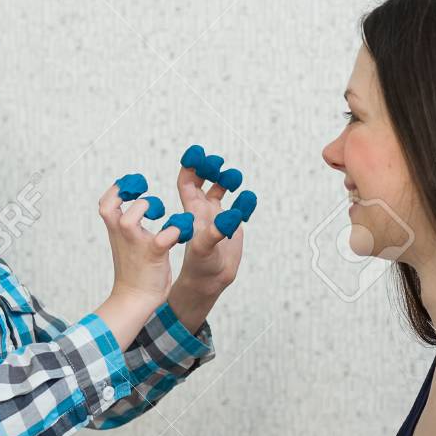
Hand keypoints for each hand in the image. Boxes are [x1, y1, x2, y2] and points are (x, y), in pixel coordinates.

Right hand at [98, 183, 179, 308]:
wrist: (134, 299)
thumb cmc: (134, 270)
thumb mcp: (127, 243)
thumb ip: (131, 227)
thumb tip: (139, 212)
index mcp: (116, 231)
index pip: (105, 203)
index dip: (117, 190)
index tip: (134, 187)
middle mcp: (122, 235)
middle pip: (107, 207)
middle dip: (126, 194)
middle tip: (145, 196)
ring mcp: (136, 245)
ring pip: (129, 219)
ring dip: (147, 208)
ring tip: (160, 213)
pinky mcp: (154, 255)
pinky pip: (163, 237)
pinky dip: (176, 229)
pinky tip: (182, 230)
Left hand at [174, 164, 244, 295]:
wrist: (209, 281)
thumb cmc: (200, 266)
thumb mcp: (205, 248)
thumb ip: (217, 232)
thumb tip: (231, 216)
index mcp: (192, 211)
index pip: (187, 182)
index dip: (190, 166)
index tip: (199, 153)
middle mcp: (202, 210)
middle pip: (202, 180)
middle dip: (208, 168)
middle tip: (218, 163)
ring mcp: (216, 217)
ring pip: (219, 190)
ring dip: (226, 180)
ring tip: (235, 178)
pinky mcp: (230, 226)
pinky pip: (238, 207)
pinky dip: (243, 201)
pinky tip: (248, 198)